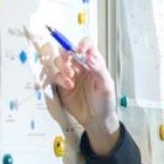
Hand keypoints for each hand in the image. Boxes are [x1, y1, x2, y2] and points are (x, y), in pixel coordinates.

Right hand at [52, 38, 119, 153]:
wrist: (96, 120)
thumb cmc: (105, 102)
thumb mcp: (106, 86)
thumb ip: (99, 70)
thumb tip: (90, 57)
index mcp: (94, 63)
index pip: (87, 46)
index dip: (82, 44)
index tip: (79, 50)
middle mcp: (82, 67)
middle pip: (69, 51)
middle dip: (67, 54)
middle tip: (70, 63)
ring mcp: (71, 75)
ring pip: (60, 61)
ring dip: (62, 66)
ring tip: (70, 76)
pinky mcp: (62, 85)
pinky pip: (56, 76)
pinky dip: (60, 78)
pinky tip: (69, 85)